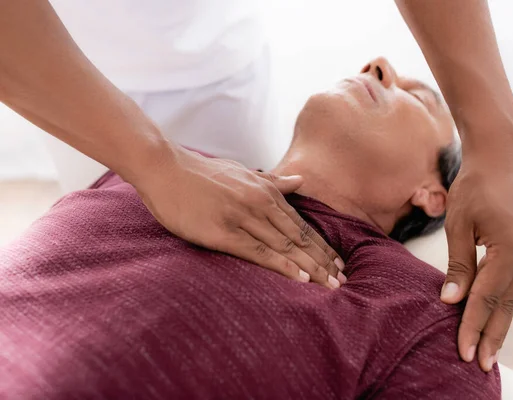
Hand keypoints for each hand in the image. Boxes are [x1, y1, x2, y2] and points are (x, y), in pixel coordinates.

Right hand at [133, 145, 345, 288]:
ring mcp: (242, 217)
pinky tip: (299, 278)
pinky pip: (259, 252)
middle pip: (299, 238)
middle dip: (323, 260)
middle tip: (342, 280)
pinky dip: (282, 265)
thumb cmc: (202, 173)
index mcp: (265, 191)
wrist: (165, 168)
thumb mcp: (242, 173)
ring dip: (310, 267)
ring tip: (329, 285)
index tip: (338, 263)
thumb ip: (273, 182)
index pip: (301, 225)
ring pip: (284, 246)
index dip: (322, 245)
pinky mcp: (222, 232)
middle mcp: (259, 204)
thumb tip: (300, 181)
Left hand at [441, 139, 512, 371]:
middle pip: (506, 302)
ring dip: (498, 319)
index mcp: (512, 248)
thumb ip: (457, 264)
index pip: (486, 297)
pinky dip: (503, 298)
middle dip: (491, 333)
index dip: (473, 325)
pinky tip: (494, 313)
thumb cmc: (475, 184)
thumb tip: (450, 300)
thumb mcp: (458, 224)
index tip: (463, 352)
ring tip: (487, 347)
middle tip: (481, 364)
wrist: (502, 156)